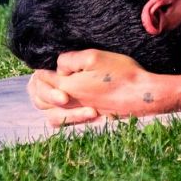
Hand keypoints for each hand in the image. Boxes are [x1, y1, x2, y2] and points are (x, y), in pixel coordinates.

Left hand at [27, 49, 163, 126]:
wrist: (141, 95)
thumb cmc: (120, 73)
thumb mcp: (94, 57)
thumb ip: (70, 60)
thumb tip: (57, 66)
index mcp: (67, 87)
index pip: (42, 78)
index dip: (43, 67)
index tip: (49, 58)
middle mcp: (70, 104)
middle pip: (40, 99)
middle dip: (39, 85)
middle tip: (44, 73)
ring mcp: (78, 113)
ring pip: (50, 114)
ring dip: (46, 102)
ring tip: (51, 89)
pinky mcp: (88, 119)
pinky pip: (63, 122)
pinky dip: (59, 114)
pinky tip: (67, 103)